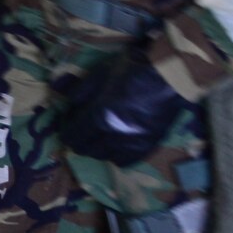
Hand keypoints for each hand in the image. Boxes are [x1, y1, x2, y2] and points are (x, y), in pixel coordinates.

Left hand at [58, 49, 198, 165]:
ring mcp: (133, 143)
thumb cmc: (131, 70)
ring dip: (97, 148)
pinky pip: (126, 162)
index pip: (74, 136)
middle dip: (80, 141)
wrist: (169, 76)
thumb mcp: (99, 74)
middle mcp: (115, 135)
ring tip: (99, 136)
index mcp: (100, 116)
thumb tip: (63, 103)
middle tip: (82, 130)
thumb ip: (78, 91)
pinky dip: (117, 155)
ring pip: (105, 157)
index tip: (67, 126)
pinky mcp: (148, 146)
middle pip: (87, 150)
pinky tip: (116, 144)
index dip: (66, 133)